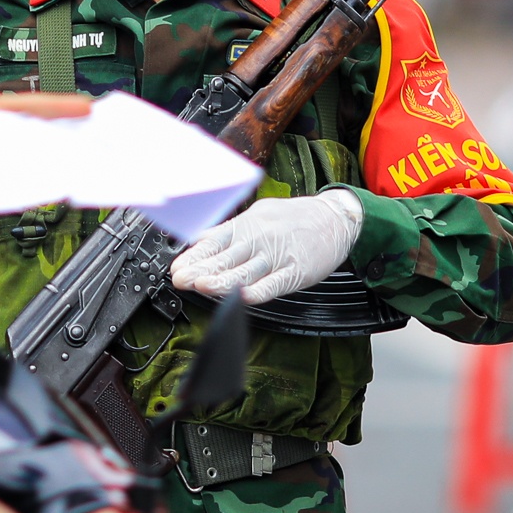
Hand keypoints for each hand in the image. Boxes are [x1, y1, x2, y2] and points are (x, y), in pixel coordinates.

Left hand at [0, 82, 88, 198]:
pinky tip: (27, 186)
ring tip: (65, 166)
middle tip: (86, 144)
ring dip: (36, 167)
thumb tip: (29, 124)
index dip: (58, 108)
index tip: (87, 107)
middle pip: (26, 139)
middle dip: (55, 141)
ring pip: (14, 165)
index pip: (28, 107)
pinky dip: (12, 187)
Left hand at [169, 190, 362, 304]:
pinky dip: (259, 291)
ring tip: (202, 286)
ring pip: (247, 271)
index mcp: (247, 225)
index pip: (214, 241)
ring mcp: (279, 256)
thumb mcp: (256, 215)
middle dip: (200, 269)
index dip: (194, 256)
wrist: (336, 218)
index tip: (176, 267)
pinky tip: (243, 296)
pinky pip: (275, 283)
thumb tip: (197, 240)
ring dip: (223, 280)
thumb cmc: (292, 219)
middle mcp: (260, 239)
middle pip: (226, 257)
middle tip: (180, 279)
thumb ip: (227, 231)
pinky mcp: (297, 271)